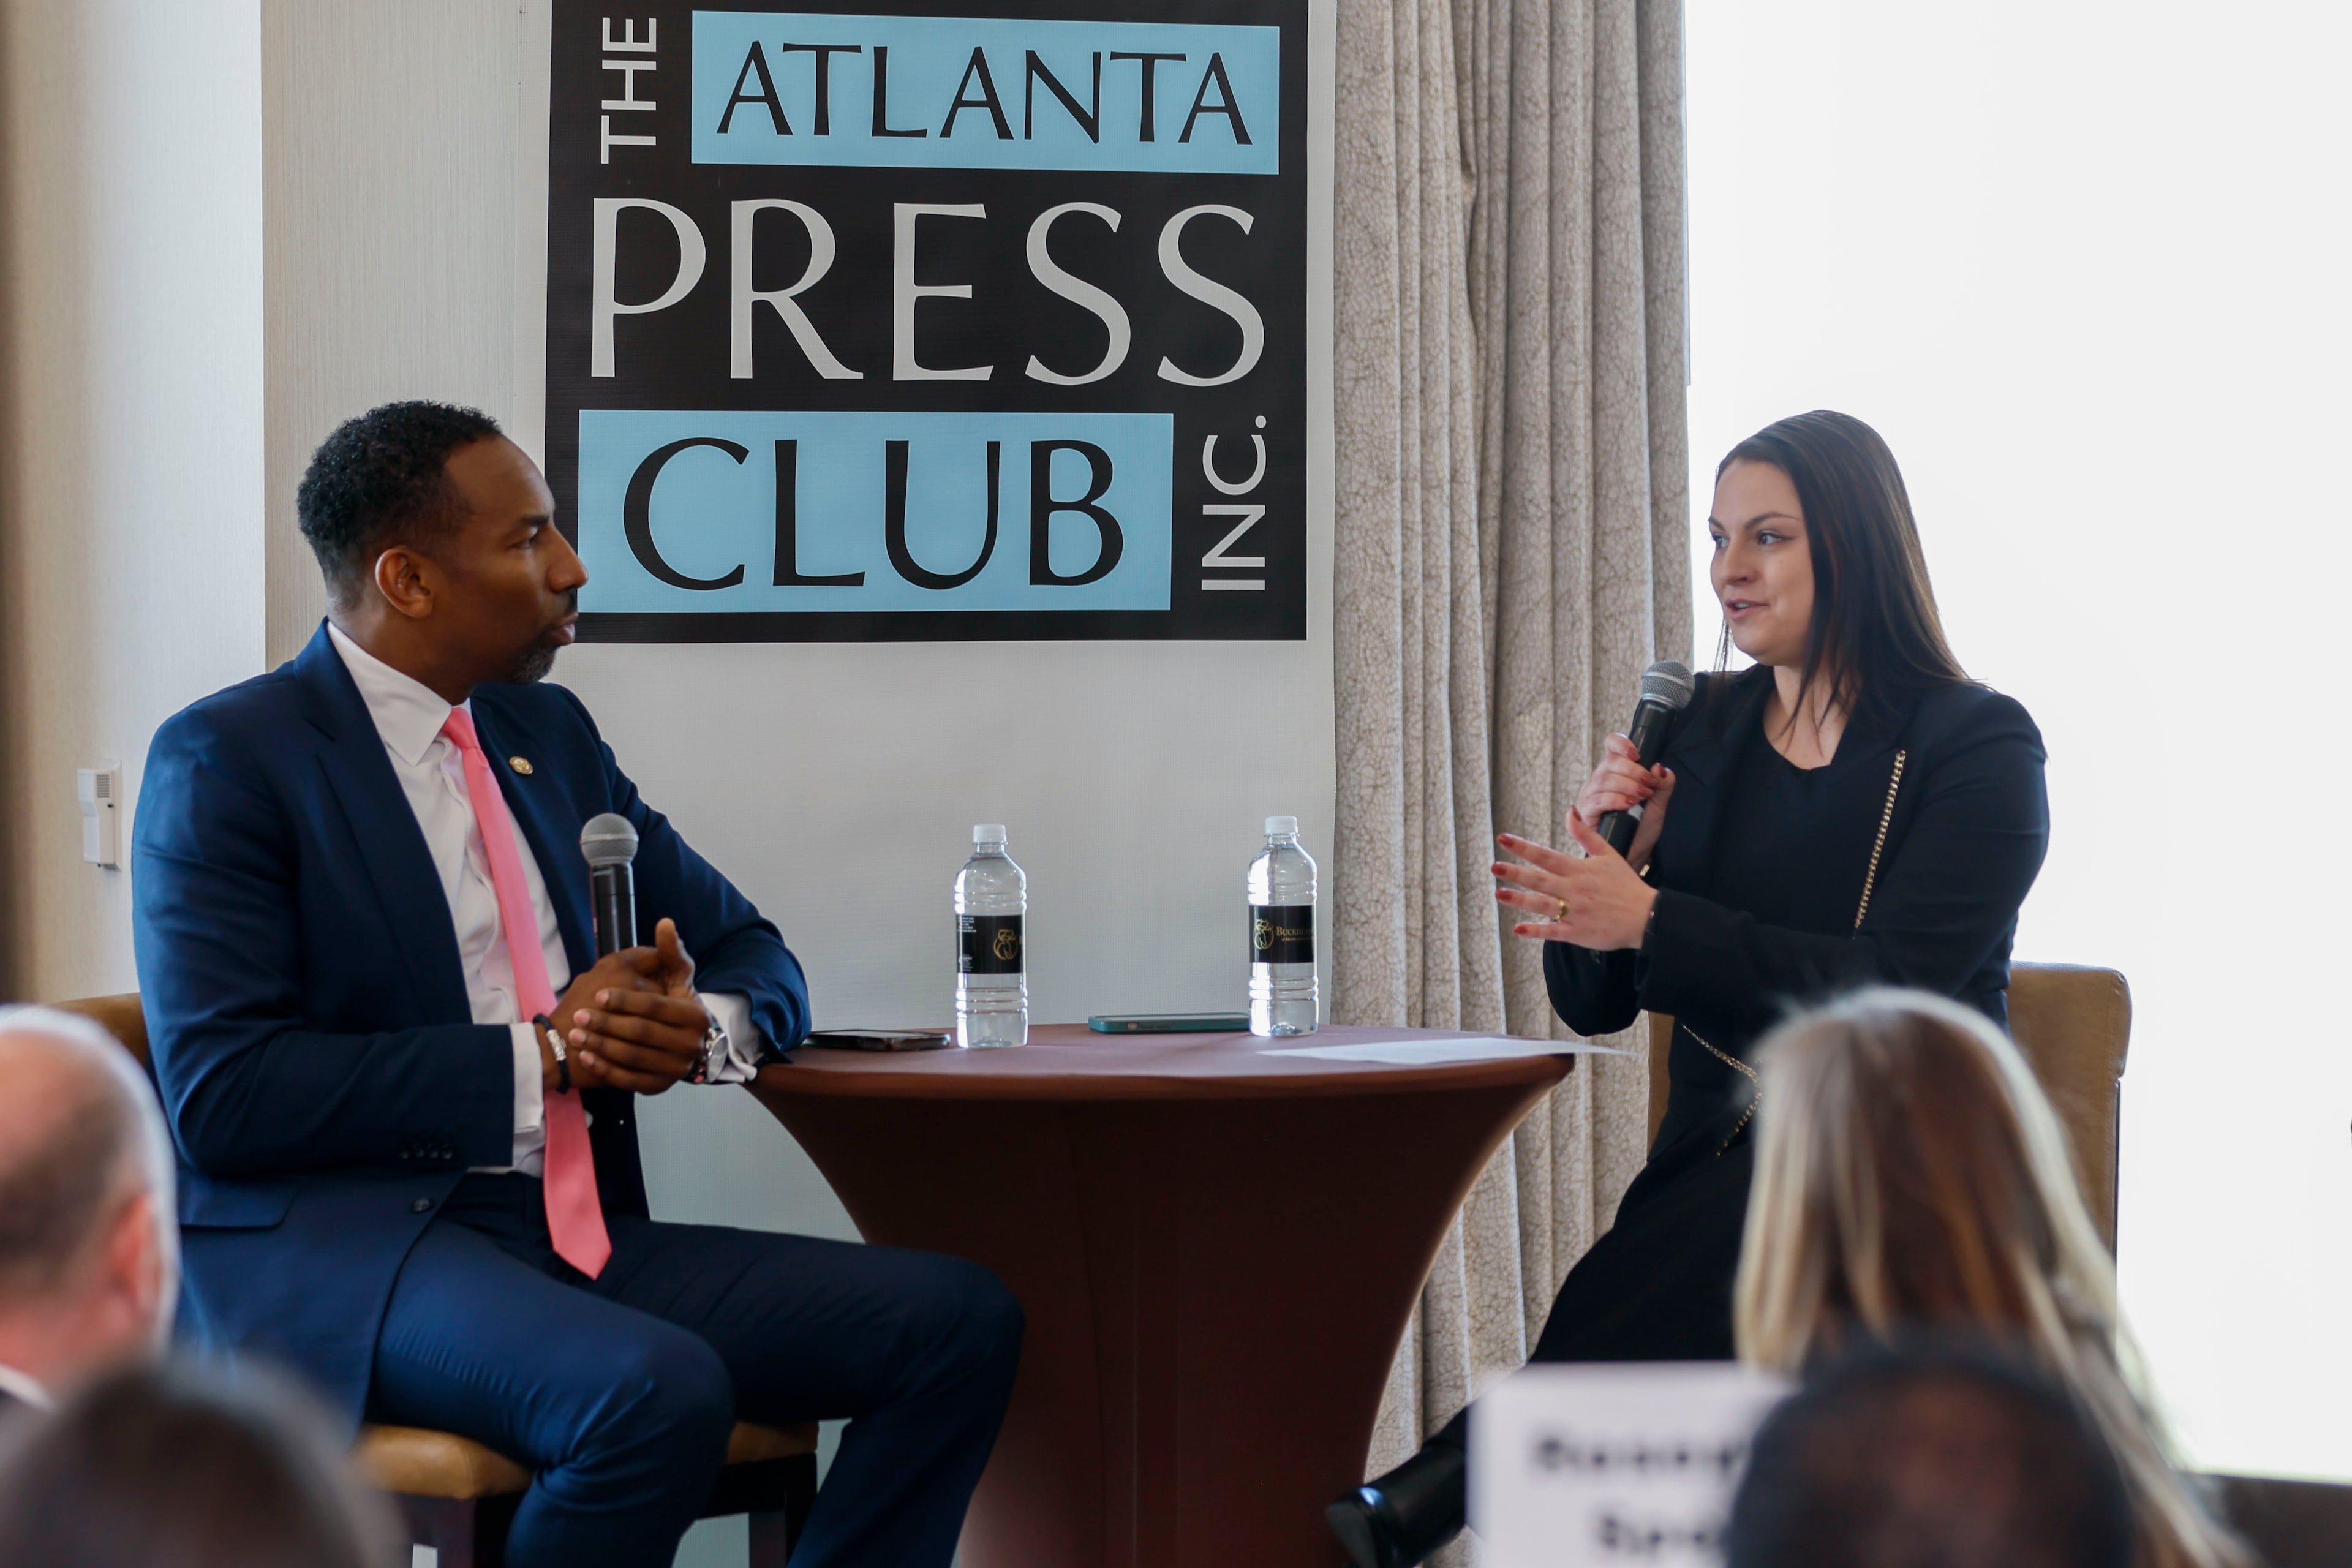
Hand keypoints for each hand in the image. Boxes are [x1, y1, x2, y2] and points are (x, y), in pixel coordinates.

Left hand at [545, 933, 709, 1094]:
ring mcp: (675, 1069)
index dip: (625, 999)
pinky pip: (628, 1080)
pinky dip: (604, 1069)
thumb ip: (669, 952)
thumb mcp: (673, 976)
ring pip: (632, 1058)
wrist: (673, 1044)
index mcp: (695, 1016)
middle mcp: (691, 1045)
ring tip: (577, 1035)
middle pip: (641, 1032)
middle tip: (580, 1016)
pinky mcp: (658, 1087)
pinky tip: (586, 1057)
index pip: (654, 1006)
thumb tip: (665, 922)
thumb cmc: (668, 1003)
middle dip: (607, 1024)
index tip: (598, 995)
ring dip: (601, 1046)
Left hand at [1492, 810, 1658, 951]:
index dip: (1524, 847)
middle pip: (1540, 879)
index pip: (1546, 856)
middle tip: (1494, 866)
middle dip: (1516, 872)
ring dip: (1520, 900)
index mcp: (1579, 870)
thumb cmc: (1625, 884)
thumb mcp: (1608, 854)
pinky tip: (1518, 929)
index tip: (1503, 839)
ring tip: (1499, 894)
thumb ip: (1586, 834)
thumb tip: (1570, 811)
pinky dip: (1536, 931)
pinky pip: (1554, 932)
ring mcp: (1575, 912)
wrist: (1646, 916)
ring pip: (1543, 905)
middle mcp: (1574, 890)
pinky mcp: (1578, 932)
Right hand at [1574, 734, 1674, 872]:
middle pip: (1610, 762)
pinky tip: (1628, 805)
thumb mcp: (1659, 805)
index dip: (1622, 744)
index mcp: (1617, 771)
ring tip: (1642, 796)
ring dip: (1627, 785)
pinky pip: (1598, 799)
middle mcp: (1601, 780)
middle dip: (1633, 770)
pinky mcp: (1587, 812)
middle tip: (1649, 784)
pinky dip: (1616, 799)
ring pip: (1604, 779)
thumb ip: (1663, 786)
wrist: (1633, 856)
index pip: (1612, 745)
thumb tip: (1660, 768)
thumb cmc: (1641, 829)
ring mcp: (1591, 795)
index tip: (1638, 754)